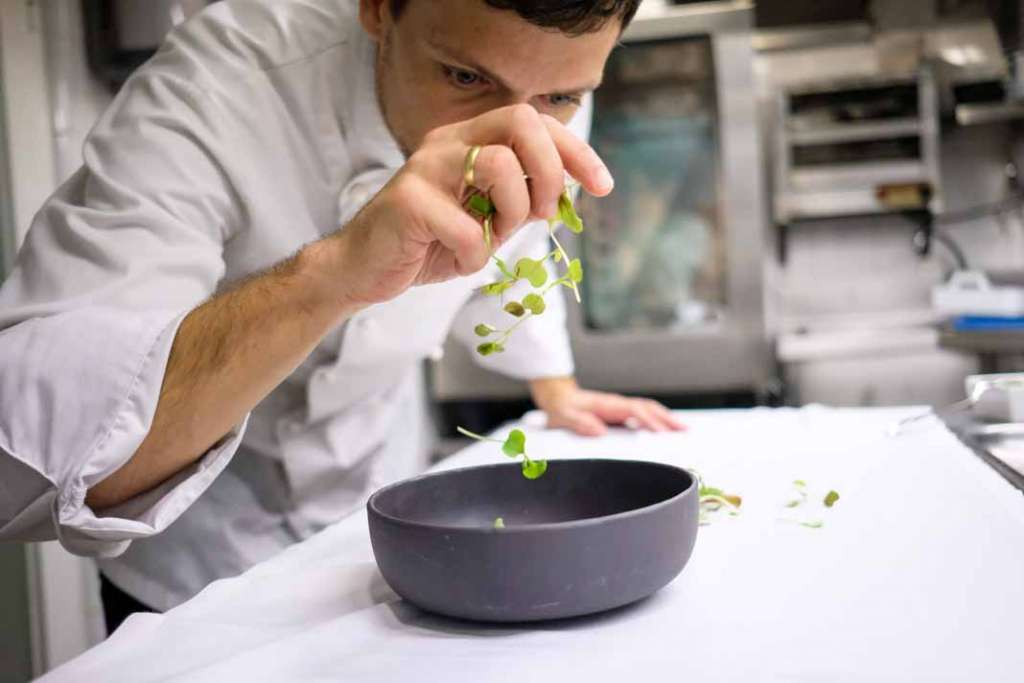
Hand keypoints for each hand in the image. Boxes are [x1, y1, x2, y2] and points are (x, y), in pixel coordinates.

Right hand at [307, 104, 613, 310]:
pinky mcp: (408, 202)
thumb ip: (519, 201)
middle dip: (549, 170)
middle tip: (543, 213)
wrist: (364, 269)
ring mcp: (425, 168)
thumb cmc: (428, 243)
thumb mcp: (485, 220)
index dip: (576, 153)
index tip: (602, 186)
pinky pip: (469, 229)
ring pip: (499, 166)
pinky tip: (457, 260)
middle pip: (521, 122)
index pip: (535, 123)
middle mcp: (448, 142)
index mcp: (469, 140)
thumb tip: (566, 194)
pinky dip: (475, 255)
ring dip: (511, 214)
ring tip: (491, 238)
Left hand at [529, 377, 686, 436]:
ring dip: (666, 418)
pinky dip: (657, 420)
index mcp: (608, 404)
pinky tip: (664, 429)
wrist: (559, 398)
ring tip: (682, 430)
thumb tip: (598, 431)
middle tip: (684, 430)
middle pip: (648, 408)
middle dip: (667, 418)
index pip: (634, 411)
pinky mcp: (620, 413)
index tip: (661, 432)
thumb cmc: (562, 408)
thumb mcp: (564, 416)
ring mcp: (620, 407)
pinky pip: (643, 414)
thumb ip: (579, 422)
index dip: (648, 421)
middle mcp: (618, 404)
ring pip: (648, 410)